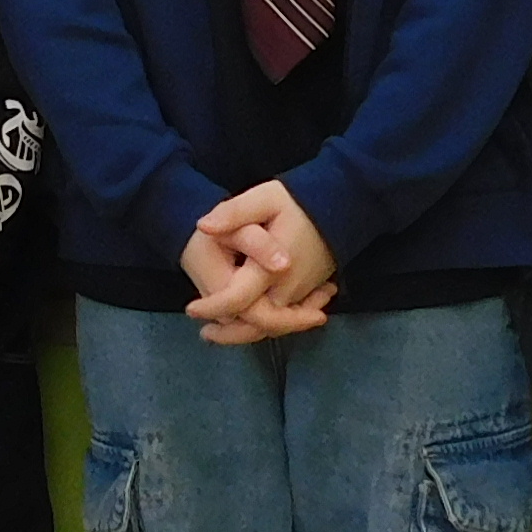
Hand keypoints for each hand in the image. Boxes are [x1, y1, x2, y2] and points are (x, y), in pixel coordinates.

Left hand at [183, 180, 339, 343]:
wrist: (340, 208)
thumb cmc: (298, 202)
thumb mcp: (264, 197)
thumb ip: (233, 213)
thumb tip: (203, 227)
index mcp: (273, 268)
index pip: (240, 299)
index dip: (213, 307)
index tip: (191, 309)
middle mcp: (288, 288)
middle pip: (258, 323)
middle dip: (230, 334)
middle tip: (203, 332)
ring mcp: (302, 294)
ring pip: (272, 325)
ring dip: (246, 333)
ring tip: (217, 332)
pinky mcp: (309, 294)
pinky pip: (286, 319)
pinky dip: (266, 327)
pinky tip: (245, 325)